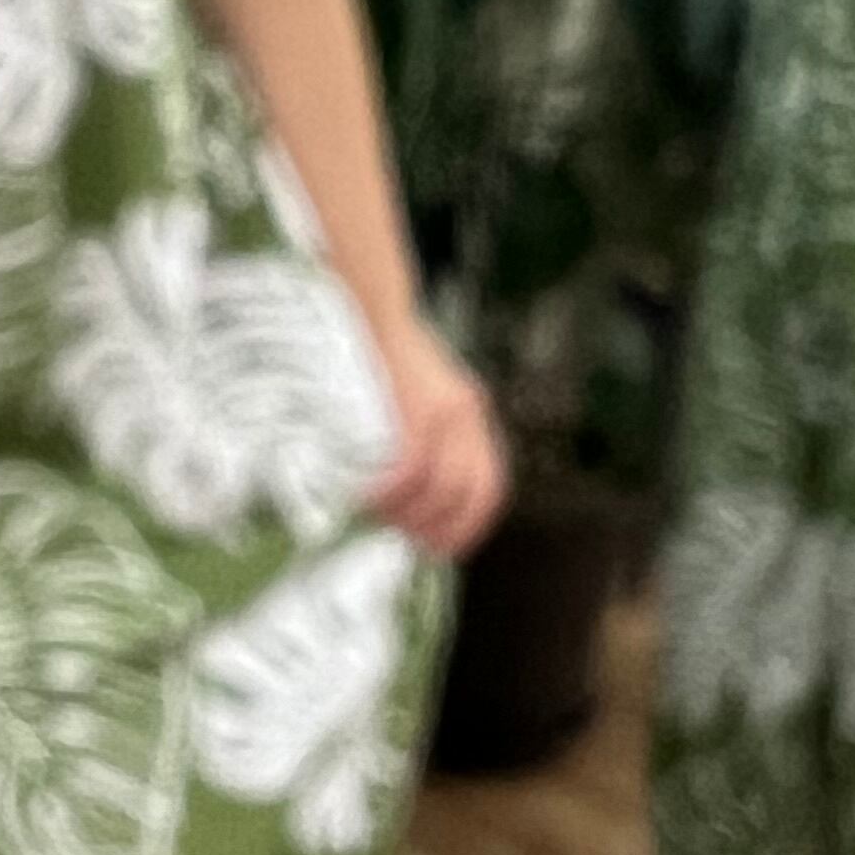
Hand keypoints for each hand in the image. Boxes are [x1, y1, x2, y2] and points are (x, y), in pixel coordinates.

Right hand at [367, 322, 510, 561]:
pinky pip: (409, 465)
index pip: (488, 487)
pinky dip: (390, 490)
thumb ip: (422, 434)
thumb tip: (407, 493)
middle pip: (464, 493)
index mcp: (470, 414)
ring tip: (375, 516)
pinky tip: (366, 496)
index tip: (439, 549)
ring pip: (437, 486)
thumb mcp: (416, 392)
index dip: (468, 526)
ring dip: (406, 512)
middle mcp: (466, 414)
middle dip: (434, 527)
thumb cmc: (379, 355)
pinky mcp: (415, 406)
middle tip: (400, 538)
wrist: (366, 305)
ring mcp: (443, 410)